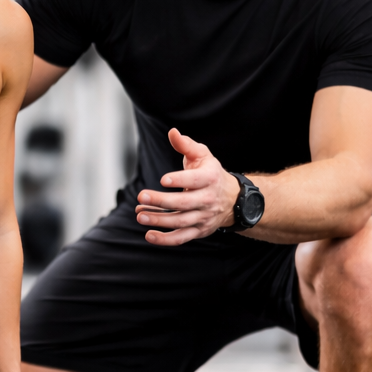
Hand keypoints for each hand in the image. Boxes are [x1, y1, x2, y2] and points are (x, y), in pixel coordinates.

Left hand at [135, 128, 239, 245]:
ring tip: (139, 215)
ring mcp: (203, 217)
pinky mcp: (199, 231)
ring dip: (159, 220)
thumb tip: (172, 132)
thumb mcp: (202, 155)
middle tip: (141, 196)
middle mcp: (208, 199)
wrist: (232, 199)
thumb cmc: (211, 173)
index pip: (195, 180)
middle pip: (184, 203)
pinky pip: (181, 238)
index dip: (180, 180)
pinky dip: (165, 239)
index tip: (163, 180)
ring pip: (180, 221)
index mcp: (210, 178)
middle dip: (162, 201)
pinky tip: (149, 235)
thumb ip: (186, 145)